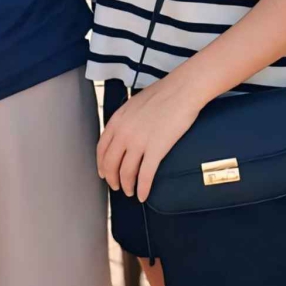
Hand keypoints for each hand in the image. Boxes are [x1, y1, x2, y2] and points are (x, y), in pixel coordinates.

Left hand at [97, 77, 205, 201]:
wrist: (182, 90)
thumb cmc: (164, 93)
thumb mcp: (135, 103)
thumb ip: (126, 119)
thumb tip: (125, 132)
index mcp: (117, 120)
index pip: (102, 149)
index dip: (102, 165)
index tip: (104, 173)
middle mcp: (124, 133)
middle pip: (111, 164)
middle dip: (112, 179)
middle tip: (117, 186)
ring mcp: (139, 142)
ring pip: (126, 173)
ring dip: (127, 186)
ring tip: (130, 192)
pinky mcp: (156, 149)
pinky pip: (145, 175)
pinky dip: (143, 188)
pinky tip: (143, 195)